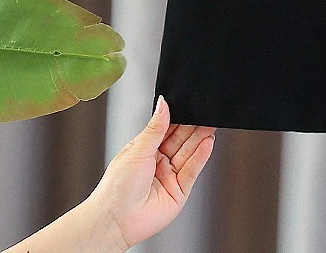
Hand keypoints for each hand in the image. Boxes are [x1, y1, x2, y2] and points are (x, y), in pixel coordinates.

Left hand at [83, 95, 216, 249]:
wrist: (115, 220)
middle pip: (181, 140)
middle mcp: (158, 162)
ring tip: (211, 125)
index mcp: (145, 150)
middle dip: (193, 126)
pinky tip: (208, 143)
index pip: (167, 129)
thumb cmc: (116, 188)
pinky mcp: (179, 191)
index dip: (179, 118)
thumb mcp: (138, 149)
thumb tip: (163, 104)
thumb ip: (156, 127)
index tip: (190, 105)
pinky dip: (201, 156)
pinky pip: (193, 170)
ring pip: (189, 153)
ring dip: (200, 139)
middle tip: (206, 113)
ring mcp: (169, 176)